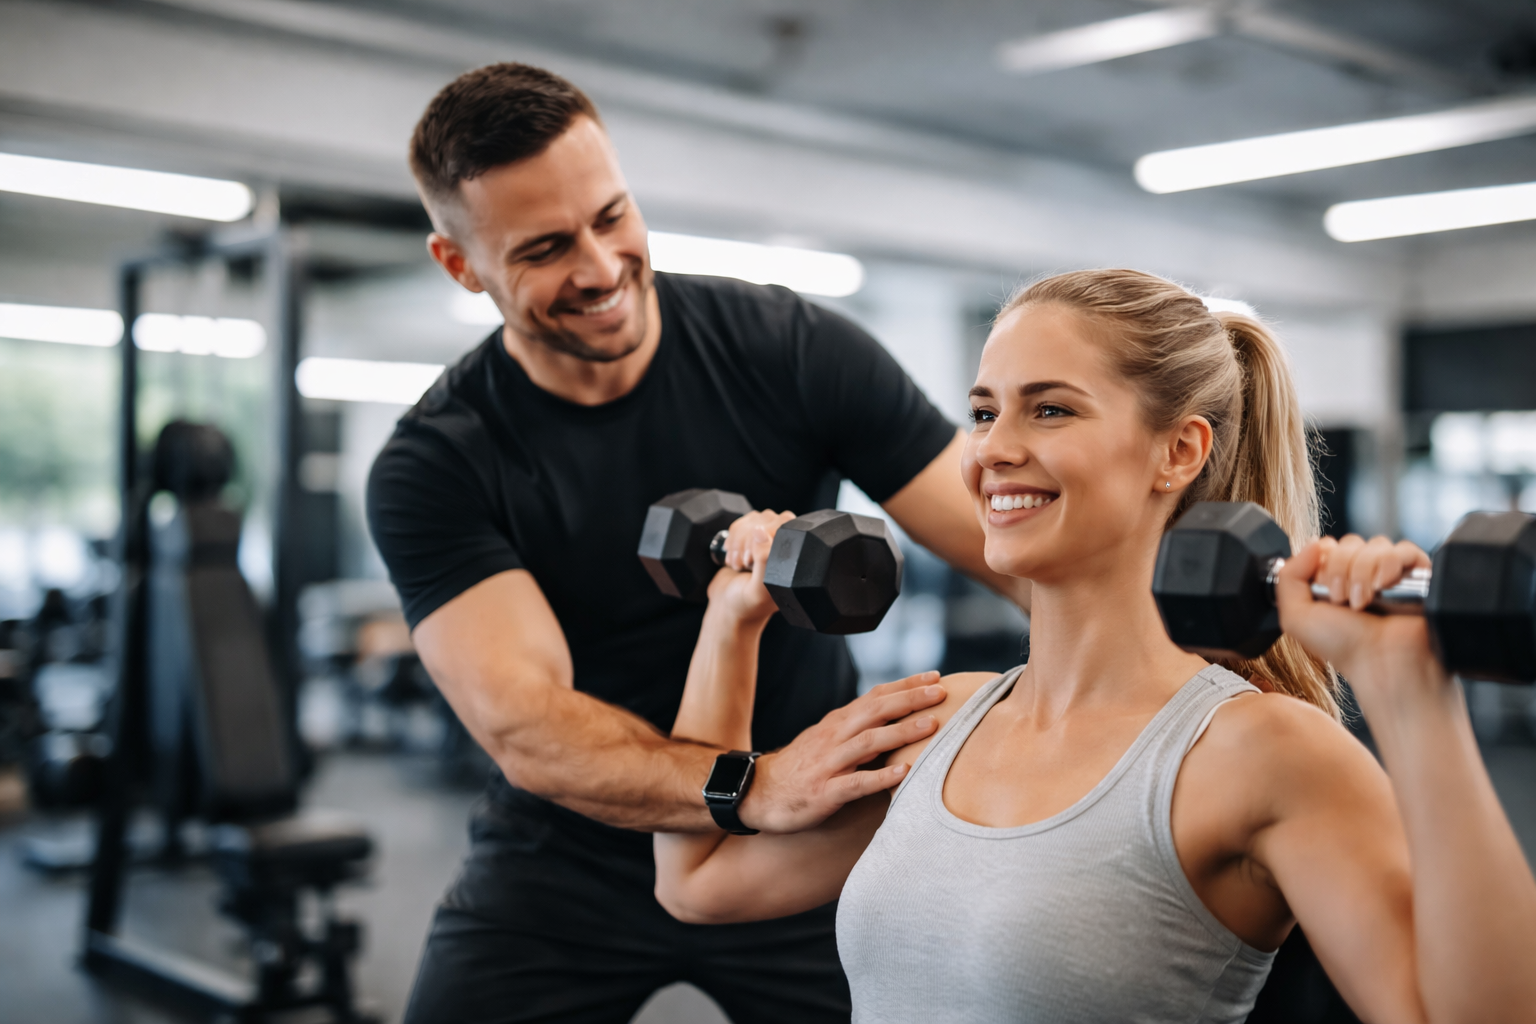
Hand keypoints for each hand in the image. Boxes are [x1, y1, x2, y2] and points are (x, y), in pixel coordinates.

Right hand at [705, 510, 794, 626]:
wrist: (726, 609)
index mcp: (794, 559)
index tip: (754, 558)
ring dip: (739, 542)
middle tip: (746, 563)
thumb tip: (761, 531)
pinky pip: (741, 524)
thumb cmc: (747, 605)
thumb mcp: (759, 589)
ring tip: (739, 565)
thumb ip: (764, 561)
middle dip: (750, 540)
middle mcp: (783, 547)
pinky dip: (732, 541)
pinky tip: (733, 560)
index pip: (788, 525)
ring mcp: (766, 541)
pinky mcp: (748, 539)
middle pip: (769, 519)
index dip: (768, 535)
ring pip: (753, 520)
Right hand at [738, 672, 945, 833]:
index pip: (876, 696)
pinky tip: (904, 774)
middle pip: (876, 711)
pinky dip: (881, 777)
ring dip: (901, 733)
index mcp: (839, 722)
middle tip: (941, 692)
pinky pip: (856, 783)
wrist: (759, 792)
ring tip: (930, 726)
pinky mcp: (825, 791)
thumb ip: (858, 727)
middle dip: (910, 700)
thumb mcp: (829, 739)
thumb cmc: (803, 766)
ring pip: (869, 742)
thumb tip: (897, 717)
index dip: (906, 685)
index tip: (936, 677)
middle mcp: (835, 736)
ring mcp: (830, 763)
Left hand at [1275, 534, 1444, 708]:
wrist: (1382, 664)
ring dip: (1363, 571)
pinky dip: (1391, 563)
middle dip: (1340, 569)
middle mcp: (1361, 574)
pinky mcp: (1418, 575)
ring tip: (1363, 602)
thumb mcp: (1296, 616)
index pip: (1326, 546)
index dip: (1323, 563)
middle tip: (1342, 600)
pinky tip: (1384, 586)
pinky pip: (1406, 549)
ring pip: (1376, 544)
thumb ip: (1289, 576)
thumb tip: (1313, 543)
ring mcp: (1390, 574)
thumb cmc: (1343, 646)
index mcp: (1333, 580)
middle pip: (1349, 543)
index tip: (1324, 590)